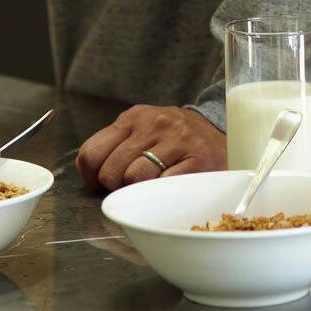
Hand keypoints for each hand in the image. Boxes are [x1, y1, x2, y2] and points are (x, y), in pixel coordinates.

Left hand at [76, 105, 225, 191]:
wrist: (220, 134)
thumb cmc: (174, 140)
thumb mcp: (142, 131)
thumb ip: (115, 147)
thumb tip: (90, 178)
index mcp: (133, 117)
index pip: (91, 153)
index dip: (91, 177)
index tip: (101, 184)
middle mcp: (154, 123)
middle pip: (111, 171)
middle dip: (117, 186)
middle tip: (134, 185)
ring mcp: (177, 139)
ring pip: (135, 178)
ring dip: (140, 190)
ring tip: (154, 183)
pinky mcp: (198, 158)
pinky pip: (163, 186)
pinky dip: (163, 193)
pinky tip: (171, 186)